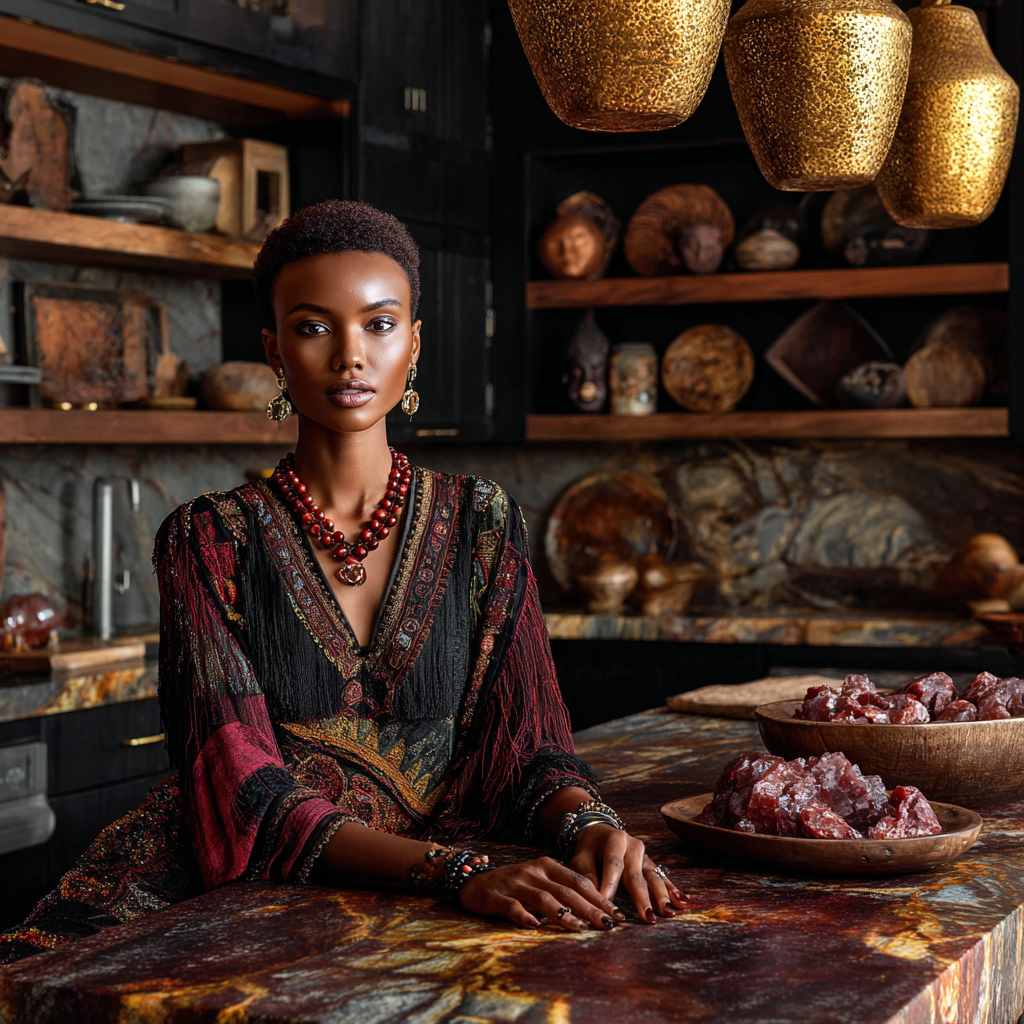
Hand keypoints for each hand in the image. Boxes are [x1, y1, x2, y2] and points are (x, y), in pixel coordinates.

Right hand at [458, 855, 626, 931]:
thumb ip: (561, 892)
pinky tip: (535, 926)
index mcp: (547, 866)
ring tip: (579, 928)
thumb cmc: (515, 886)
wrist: (474, 881)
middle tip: (607, 924)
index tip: (616, 914)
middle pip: (566, 890)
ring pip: (543, 898)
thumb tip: (595, 912)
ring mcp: (515, 883)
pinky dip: (524, 916)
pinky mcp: (496, 896)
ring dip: (563, 913)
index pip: (578, 881)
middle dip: (589, 908)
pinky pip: (512, 907)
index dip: (598, 897)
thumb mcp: (539, 882)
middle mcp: (533, 872)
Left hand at [571, 824, 688, 923]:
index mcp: (614, 841)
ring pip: (653, 877)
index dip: (610, 882)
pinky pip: (661, 878)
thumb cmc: (588, 849)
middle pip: (637, 875)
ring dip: (661, 896)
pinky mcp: (650, 864)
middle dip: (642, 897)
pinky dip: (671, 890)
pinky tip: (682, 901)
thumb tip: (594, 899)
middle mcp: (633, 846)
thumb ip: (587, 877)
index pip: (613, 864)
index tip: (608, 901)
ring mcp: (644, 856)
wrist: (599, 833)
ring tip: (668, 913)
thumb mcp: (580, 859)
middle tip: (647, 917)